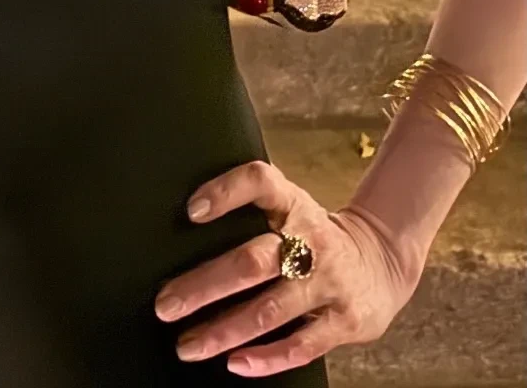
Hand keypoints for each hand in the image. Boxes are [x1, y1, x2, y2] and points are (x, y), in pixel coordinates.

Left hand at [153, 160, 423, 375]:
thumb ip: (250, 212)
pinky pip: (301, 345)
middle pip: (253, 260)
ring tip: (187, 345)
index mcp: (293, 203)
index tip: (191, 212)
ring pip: (270, 310)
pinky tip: (235, 363)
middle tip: (165, 304)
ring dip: (224, 330)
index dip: (226, 192)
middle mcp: (311, 239)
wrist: (380, 262)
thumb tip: (182, 224)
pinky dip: (266, 358)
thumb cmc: (311, 236)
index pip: (260, 182)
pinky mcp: (345, 321)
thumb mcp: (289, 209)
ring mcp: (329, 281)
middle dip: (205, 286)